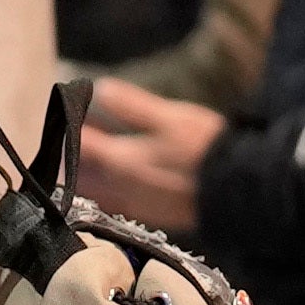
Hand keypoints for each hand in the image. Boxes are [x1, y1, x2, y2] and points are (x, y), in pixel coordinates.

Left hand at [71, 83, 223, 233]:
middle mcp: (121, 187)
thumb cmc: (207, 147)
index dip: (68, 127)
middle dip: (69, 156)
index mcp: (122, 160)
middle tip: (65, 138)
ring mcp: (135, 205)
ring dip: (82, 176)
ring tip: (81, 159)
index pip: (80, 144)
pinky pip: (113, 206)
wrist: (240, 189)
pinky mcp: (150, 216)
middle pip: (80, 174)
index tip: (64, 114)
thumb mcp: (171, 117)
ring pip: (94, 192)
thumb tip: (100, 88)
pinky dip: (102, 192)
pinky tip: (110, 181)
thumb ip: (132, 105)